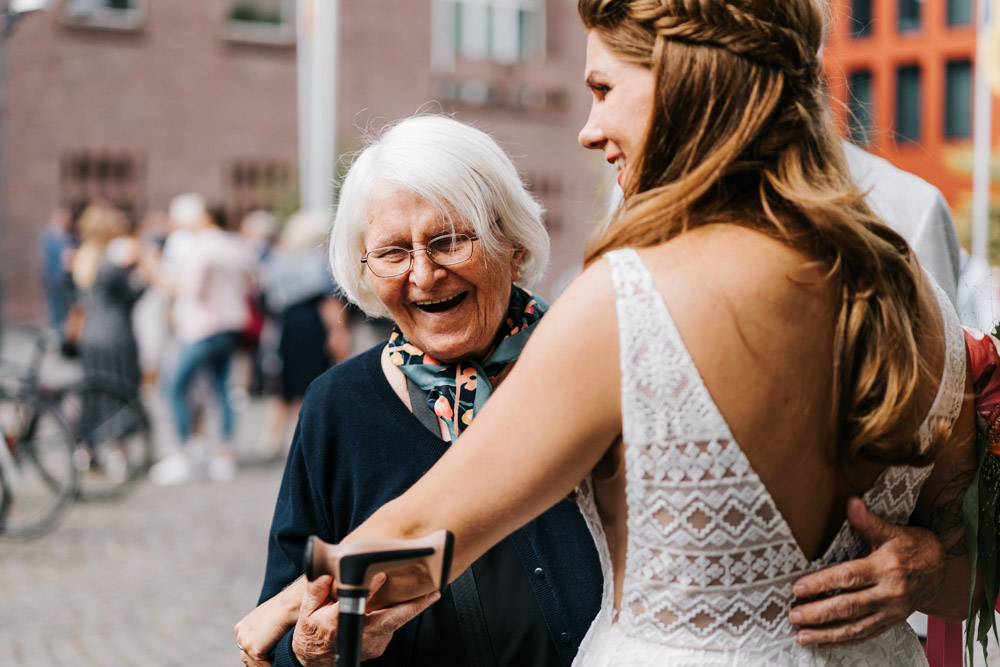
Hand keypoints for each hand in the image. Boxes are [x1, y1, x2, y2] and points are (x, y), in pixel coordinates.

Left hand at [236, 583, 300, 666]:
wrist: (288, 606)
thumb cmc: (283, 610)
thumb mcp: (267, 620)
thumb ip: (261, 631)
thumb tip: (266, 642)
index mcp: (241, 627)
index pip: (245, 648)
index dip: (255, 654)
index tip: (266, 657)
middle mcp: (240, 635)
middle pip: (246, 657)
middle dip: (257, 662)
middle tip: (270, 663)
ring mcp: (245, 642)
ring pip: (252, 663)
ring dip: (263, 665)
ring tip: (275, 665)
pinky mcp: (254, 649)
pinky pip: (261, 666)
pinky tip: (278, 665)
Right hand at [292, 573, 441, 665]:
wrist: (315, 661)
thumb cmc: (312, 632)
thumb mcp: (307, 611)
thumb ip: (316, 591)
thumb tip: (327, 574)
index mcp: (338, 624)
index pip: (356, 605)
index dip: (371, 590)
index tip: (383, 575)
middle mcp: (360, 635)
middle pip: (391, 618)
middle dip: (414, 606)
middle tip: (433, 594)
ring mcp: (372, 643)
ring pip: (395, 621)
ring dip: (409, 607)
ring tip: (428, 592)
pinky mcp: (379, 646)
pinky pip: (391, 626)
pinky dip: (397, 614)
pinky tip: (402, 602)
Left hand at [788, 497, 945, 646]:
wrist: (942, 569)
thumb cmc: (913, 547)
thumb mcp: (892, 530)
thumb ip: (868, 521)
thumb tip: (851, 502)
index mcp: (886, 568)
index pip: (849, 577)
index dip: (822, 583)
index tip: (798, 587)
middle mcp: (889, 593)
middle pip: (849, 606)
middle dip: (819, 613)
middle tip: (794, 615)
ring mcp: (892, 612)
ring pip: (856, 627)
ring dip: (827, 633)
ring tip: (801, 636)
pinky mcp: (892, 622)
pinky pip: (866, 635)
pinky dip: (844, 641)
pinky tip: (823, 642)